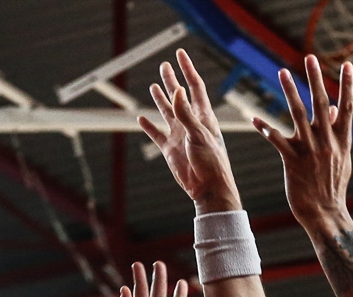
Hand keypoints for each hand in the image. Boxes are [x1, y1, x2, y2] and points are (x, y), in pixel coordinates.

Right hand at [137, 50, 240, 213]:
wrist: (208, 188)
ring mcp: (179, 135)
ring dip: (161, 99)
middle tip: (164, 65)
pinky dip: (148, 127)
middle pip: (179, 96)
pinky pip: (156, 135)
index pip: (194, 86)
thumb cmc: (211, 161)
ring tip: (154, 86)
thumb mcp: (199, 135)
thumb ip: (187, 114)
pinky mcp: (170, 150)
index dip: (187, 69)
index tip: (179, 53)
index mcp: (203, 116)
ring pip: (167, 112)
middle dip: (172, 80)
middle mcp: (190, 123)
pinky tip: (141, 118)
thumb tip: (178, 91)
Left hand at [256, 55, 352, 238]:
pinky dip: (266, 129)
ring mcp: (310, 151)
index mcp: (342, 141)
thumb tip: (337, 108)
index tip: (348, 64)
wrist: (325, 214)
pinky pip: (277, 141)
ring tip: (282, 72)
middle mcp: (327, 142)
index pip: (348, 107)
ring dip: (289, 92)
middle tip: (309, 57)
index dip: (348, 85)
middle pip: (321, 105)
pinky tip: (255, 120)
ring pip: (298, 116)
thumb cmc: (332, 186)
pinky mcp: (293, 162)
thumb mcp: (341, 158)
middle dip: (315, 80)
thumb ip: (339, 131)